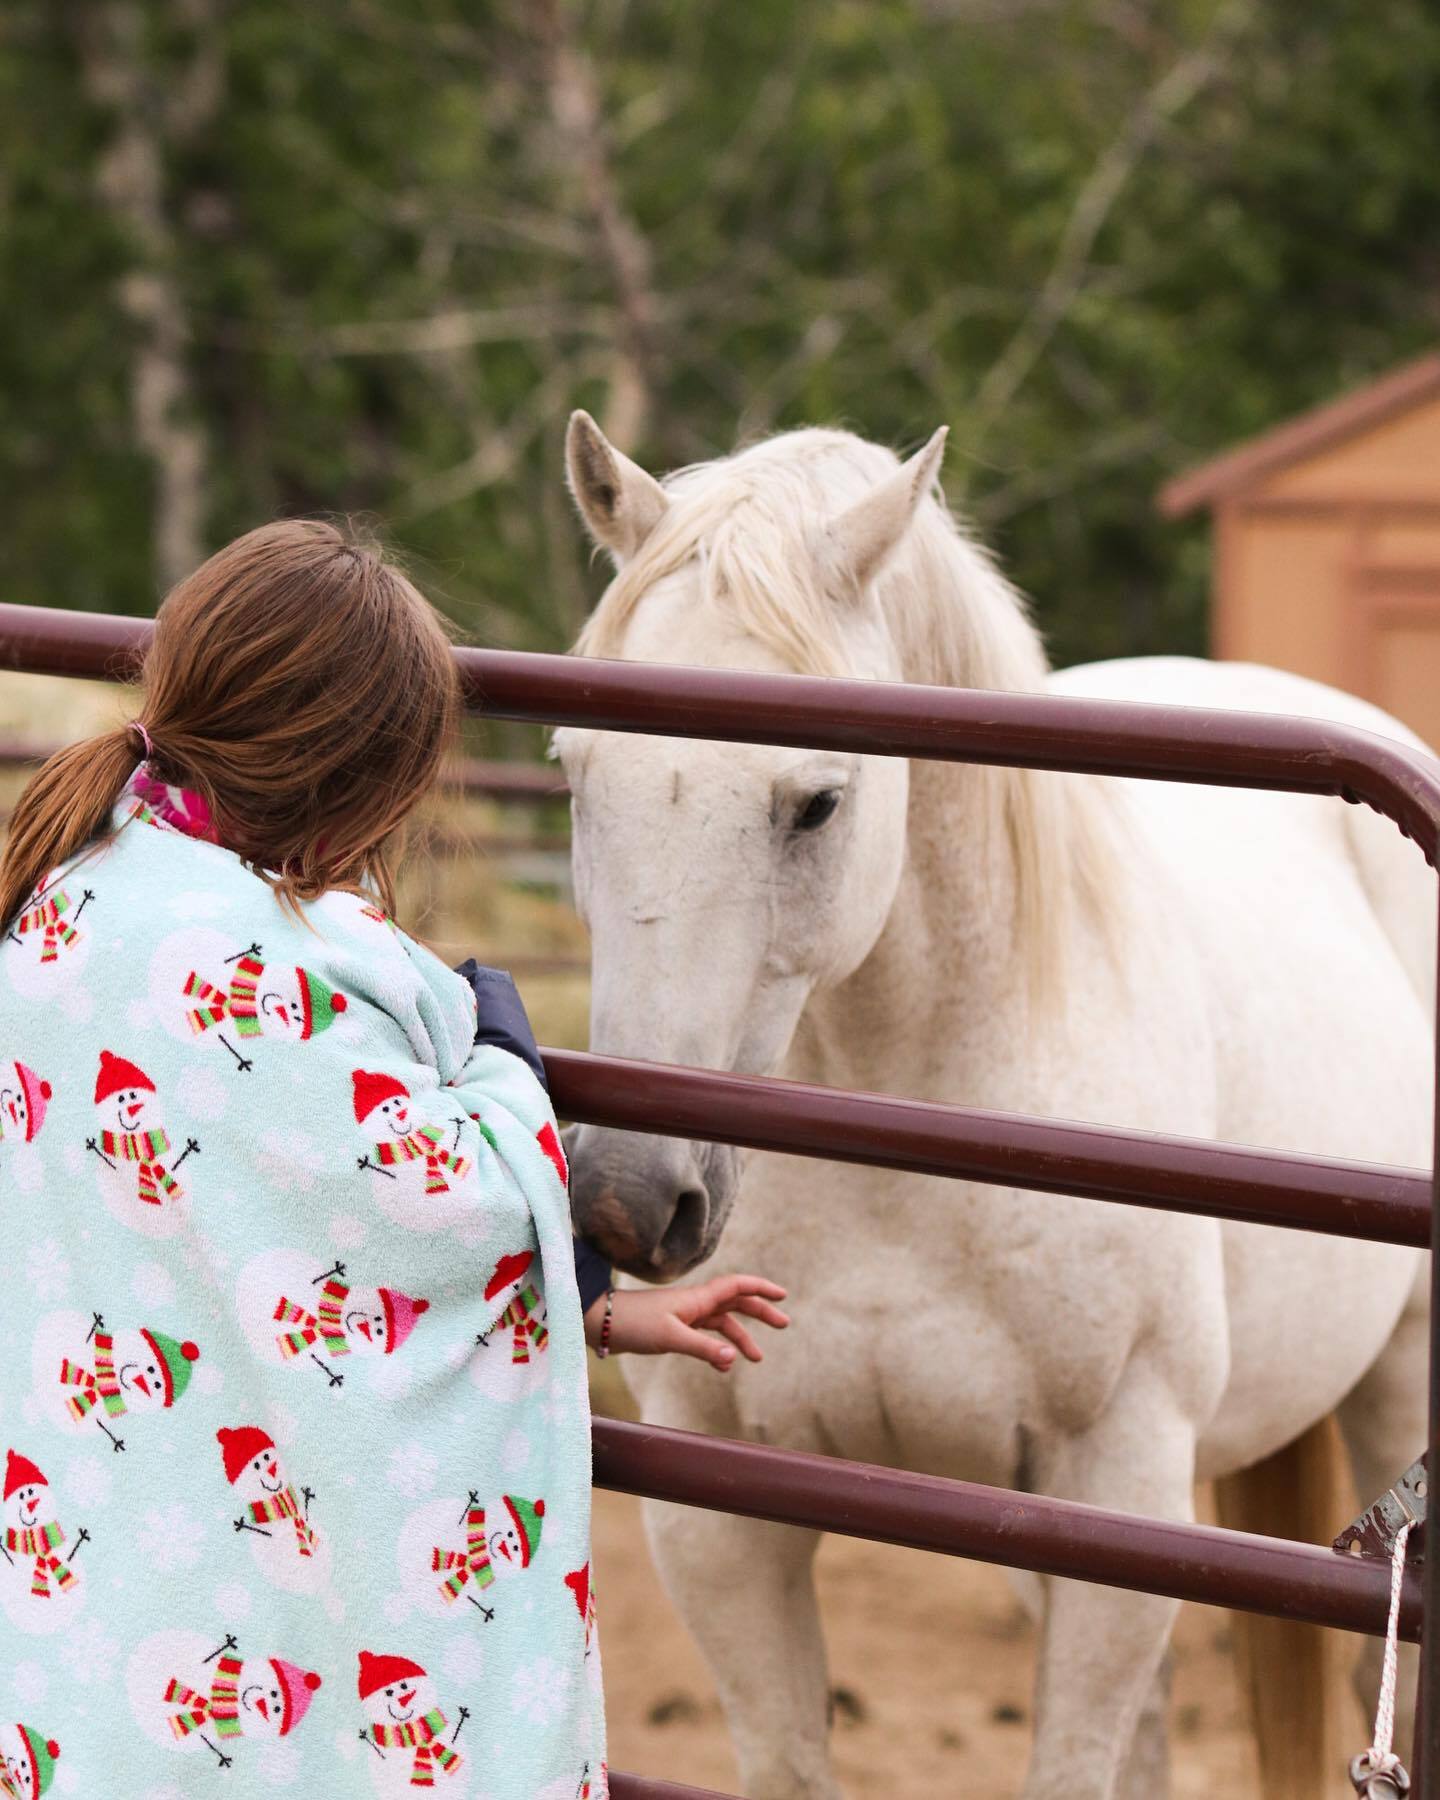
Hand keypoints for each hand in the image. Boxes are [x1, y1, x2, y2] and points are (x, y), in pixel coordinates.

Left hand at [584, 1274, 788, 1371]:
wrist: (601, 1323)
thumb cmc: (633, 1324)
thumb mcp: (670, 1338)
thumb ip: (703, 1349)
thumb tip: (734, 1359)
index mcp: (697, 1299)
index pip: (737, 1286)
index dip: (761, 1288)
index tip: (783, 1296)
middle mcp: (694, 1304)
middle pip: (735, 1303)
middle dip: (759, 1312)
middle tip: (783, 1325)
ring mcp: (684, 1316)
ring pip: (721, 1323)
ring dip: (740, 1337)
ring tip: (757, 1358)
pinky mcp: (674, 1329)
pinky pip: (705, 1336)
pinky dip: (717, 1349)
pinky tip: (722, 1366)